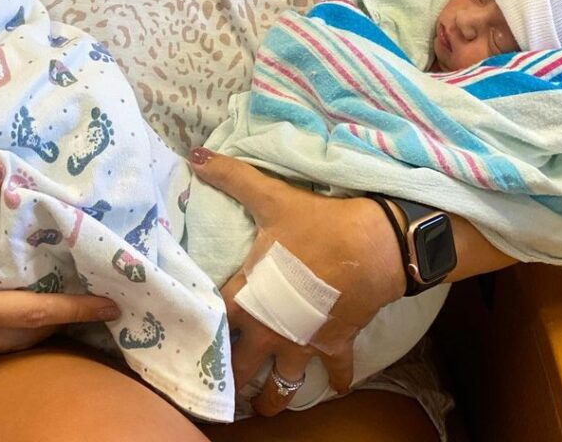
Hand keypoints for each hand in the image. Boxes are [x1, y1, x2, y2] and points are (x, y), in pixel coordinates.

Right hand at [0, 160, 120, 362]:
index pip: (30, 314)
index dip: (73, 310)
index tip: (110, 306)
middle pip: (24, 337)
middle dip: (64, 321)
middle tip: (98, 301)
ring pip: (4, 344)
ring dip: (37, 327)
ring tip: (69, 303)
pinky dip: (9, 329)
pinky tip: (17, 308)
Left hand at [190, 149, 404, 415]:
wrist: (375, 246)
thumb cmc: (317, 224)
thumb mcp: (271, 197)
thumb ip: (232, 177)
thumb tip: (196, 154)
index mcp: (250, 297)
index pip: (213, 323)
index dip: (199, 332)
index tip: (186, 343)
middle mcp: (272, 329)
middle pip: (242, 366)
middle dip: (231, 380)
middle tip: (219, 392)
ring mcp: (305, 342)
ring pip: (284, 385)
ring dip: (274, 397)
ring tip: (263, 407)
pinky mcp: (337, 344)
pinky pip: (338, 372)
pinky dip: (337, 380)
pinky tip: (335, 386)